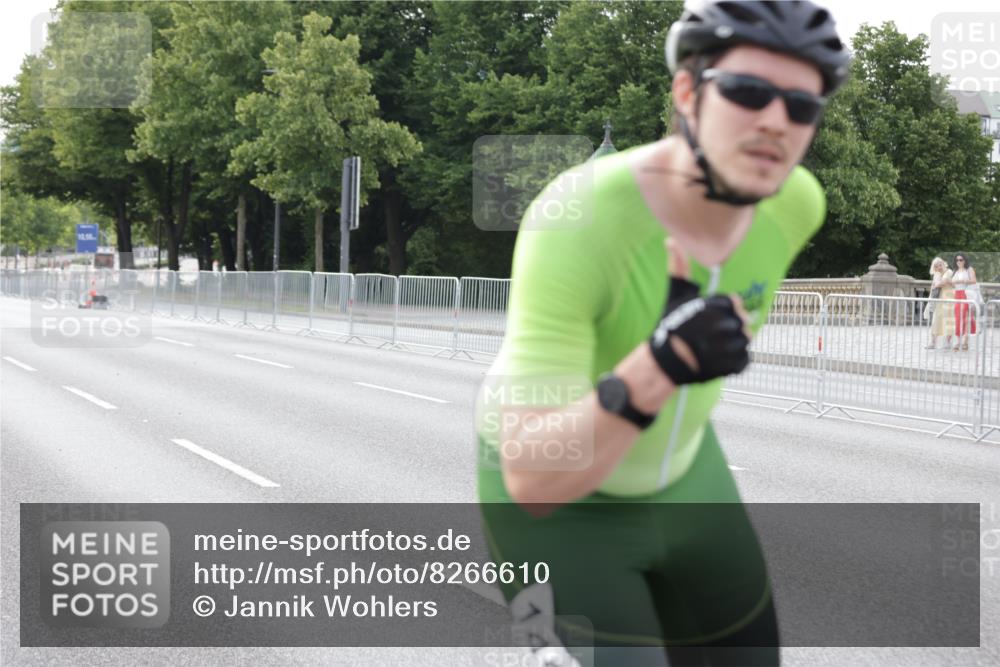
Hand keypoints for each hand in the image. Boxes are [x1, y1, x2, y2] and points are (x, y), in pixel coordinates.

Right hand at [648, 238, 751, 385]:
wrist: (664, 363)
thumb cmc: (670, 327)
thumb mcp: (674, 295)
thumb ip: (677, 267)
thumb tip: (670, 241)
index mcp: (714, 306)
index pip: (734, 303)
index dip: (724, 311)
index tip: (711, 318)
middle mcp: (723, 324)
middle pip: (742, 322)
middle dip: (729, 328)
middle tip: (712, 336)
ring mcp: (728, 346)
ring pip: (745, 341)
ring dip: (734, 345)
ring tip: (716, 349)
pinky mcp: (731, 366)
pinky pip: (745, 360)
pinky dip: (737, 362)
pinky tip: (721, 361)